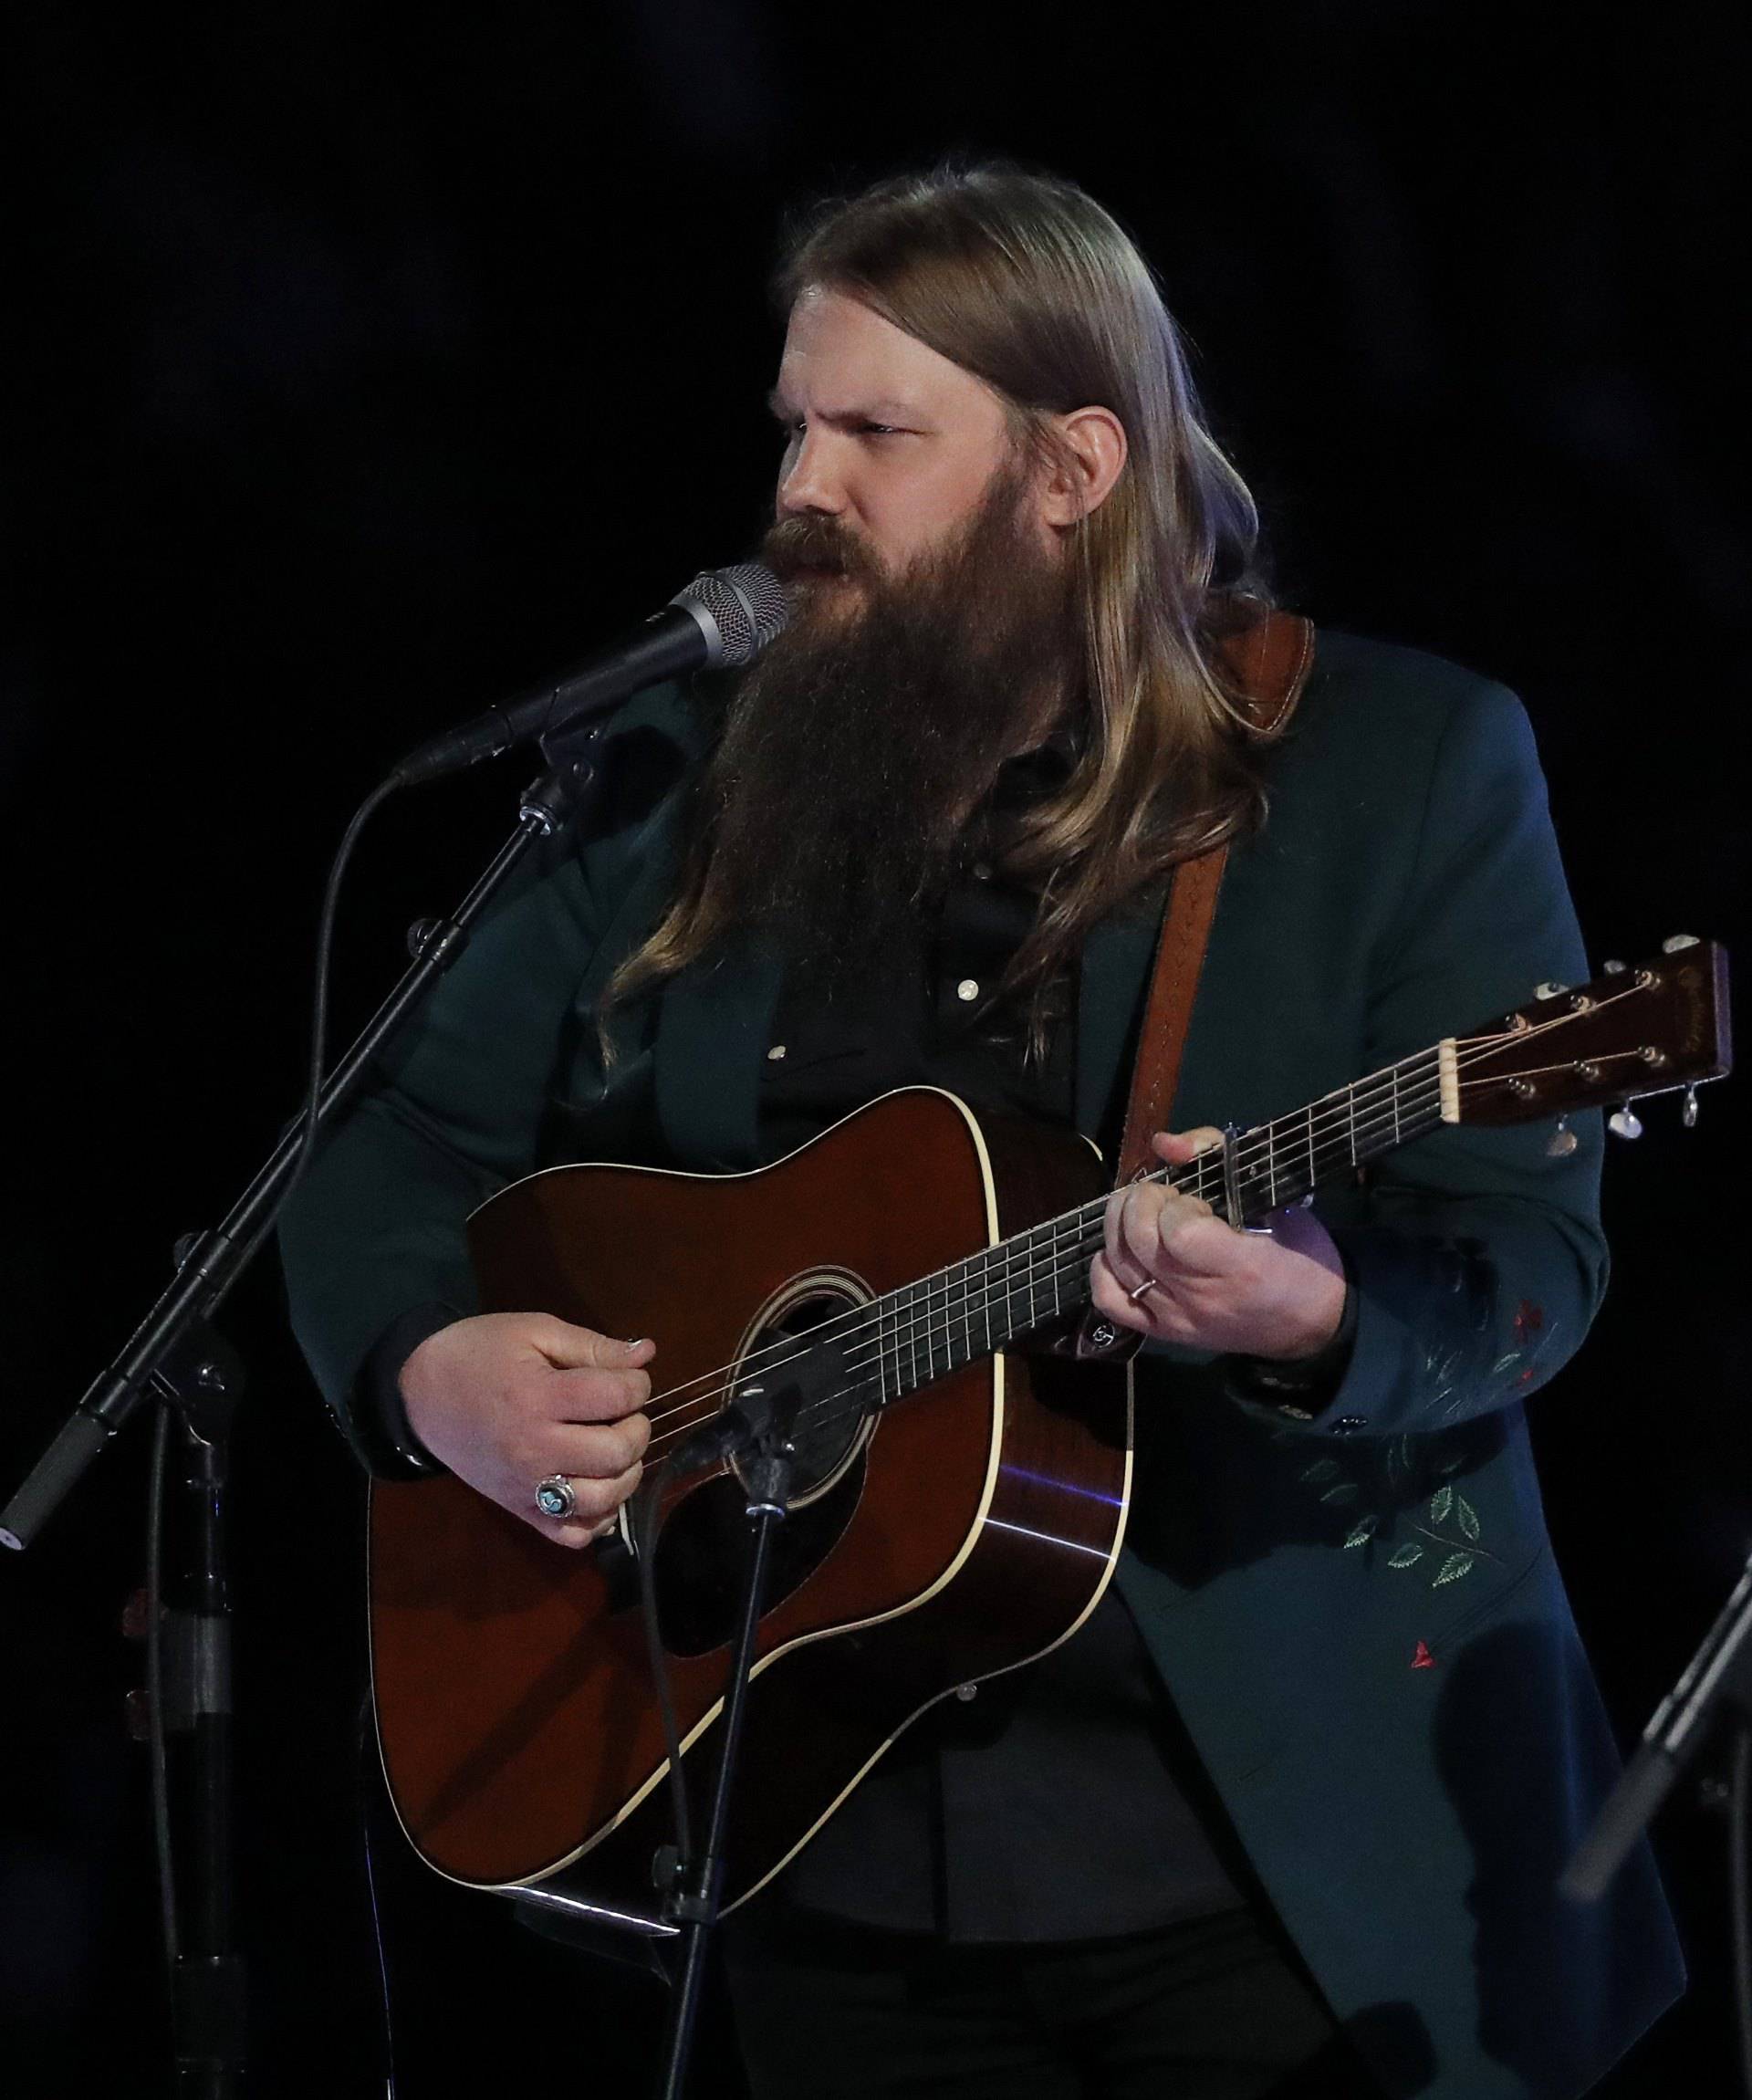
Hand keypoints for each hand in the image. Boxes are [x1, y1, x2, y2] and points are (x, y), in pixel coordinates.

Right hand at [399, 1312, 653, 1548]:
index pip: (616, 1398)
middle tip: (624, 1414)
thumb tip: (647, 1355)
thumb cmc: (479, 1353)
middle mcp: (533, 1449)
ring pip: (601, 1501)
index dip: (637, 1384)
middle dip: (637, 1429)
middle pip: (615, 1453)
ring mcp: (525, 1487)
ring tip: (615, 1450)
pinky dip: (597, 1519)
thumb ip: (593, 1346)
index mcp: (538, 1397)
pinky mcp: (518, 1511)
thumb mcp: (534, 1332)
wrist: (420, 1392)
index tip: (629, 1378)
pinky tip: (598, 1488)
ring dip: (626, 1475)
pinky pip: (572, 1535)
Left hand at [1090, 1129, 1346, 1359]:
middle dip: (1141, 1202)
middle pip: (1139, 1242)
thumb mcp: (1279, 1199)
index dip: (1176, 1203)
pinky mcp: (1165, 1333)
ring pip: (1119, 1265)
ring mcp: (1178, 1318)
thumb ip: (1220, 1159)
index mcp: (1240, 1266)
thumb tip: (1164, 1143)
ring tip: (1142, 1212)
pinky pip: (1111, 1303)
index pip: (1177, 1230)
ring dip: (1120, 1225)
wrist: (1316, 1324)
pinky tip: (1123, 1250)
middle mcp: (1202, 1297)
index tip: (1195, 1197)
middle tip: (1162, 1195)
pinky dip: (1104, 1270)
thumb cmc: (1302, 1256)